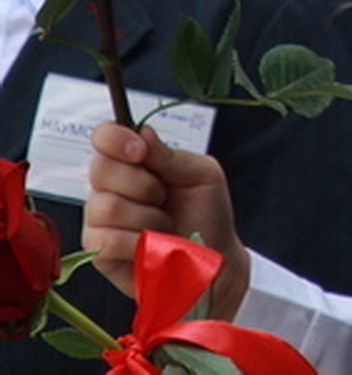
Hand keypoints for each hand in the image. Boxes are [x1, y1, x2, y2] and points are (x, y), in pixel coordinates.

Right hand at [85, 122, 249, 318]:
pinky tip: (151, 244)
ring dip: (145, 216)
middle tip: (163, 196)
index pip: (104, 136)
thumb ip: (170, 155)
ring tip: (163, 224)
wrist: (212, 259)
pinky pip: (106, 240)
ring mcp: (100, 219)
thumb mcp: (201, 174)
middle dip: (141, 183)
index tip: (140, 152)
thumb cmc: (207, 213)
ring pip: (105, 206)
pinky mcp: (98, 252)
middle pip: (100, 169)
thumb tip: (142, 133)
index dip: (115, 139)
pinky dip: (136, 242)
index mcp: (135, 161)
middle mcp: (111, 186)